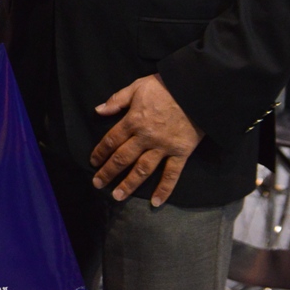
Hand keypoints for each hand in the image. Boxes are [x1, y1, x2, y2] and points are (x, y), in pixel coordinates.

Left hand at [90, 74, 202, 205]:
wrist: (196, 91)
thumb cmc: (165, 87)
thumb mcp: (136, 87)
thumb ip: (117, 100)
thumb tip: (98, 110)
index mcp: (133, 120)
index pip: (111, 140)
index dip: (100, 152)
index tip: (92, 162)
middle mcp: (146, 137)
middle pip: (123, 158)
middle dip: (108, 172)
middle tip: (97, 184)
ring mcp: (164, 147)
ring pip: (143, 169)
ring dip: (129, 184)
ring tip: (117, 196)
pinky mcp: (181, 153)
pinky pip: (172, 174)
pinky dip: (164, 189)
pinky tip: (155, 202)